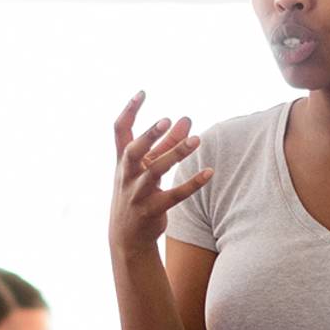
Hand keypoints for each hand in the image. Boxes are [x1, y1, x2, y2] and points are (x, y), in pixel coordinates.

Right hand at [109, 92, 213, 251]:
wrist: (126, 236)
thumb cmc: (138, 193)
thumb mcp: (148, 168)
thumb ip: (167, 144)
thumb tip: (187, 119)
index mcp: (123, 160)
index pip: (120, 131)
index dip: (129, 111)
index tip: (142, 93)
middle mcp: (126, 175)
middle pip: (133, 151)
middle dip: (148, 135)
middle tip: (166, 120)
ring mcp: (137, 194)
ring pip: (155, 171)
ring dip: (176, 154)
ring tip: (197, 139)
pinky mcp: (152, 210)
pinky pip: (174, 196)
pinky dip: (192, 184)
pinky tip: (209, 172)